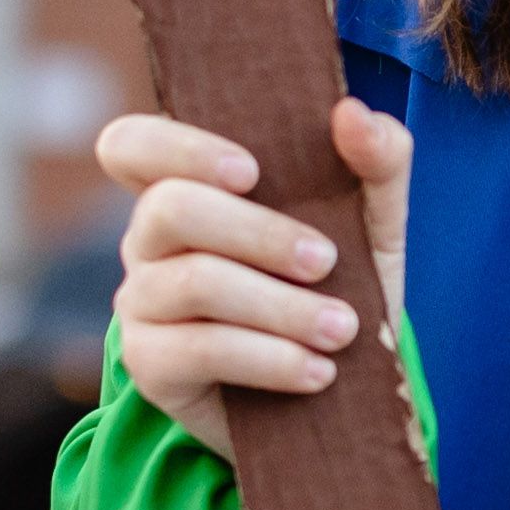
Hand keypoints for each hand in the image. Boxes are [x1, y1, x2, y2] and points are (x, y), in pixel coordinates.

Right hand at [99, 102, 411, 464]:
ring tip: (341, 330)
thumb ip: (377, 161)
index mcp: (188, 187)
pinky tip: (317, 371)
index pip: (131, 145)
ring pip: (193, 282)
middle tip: (326, 261)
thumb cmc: (340, 289)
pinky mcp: (150, 365)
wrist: (338, 396)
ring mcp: (142, 302)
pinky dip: (268, 359)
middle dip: (259, 233)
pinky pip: (198, 350)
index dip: (178, 147)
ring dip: (280, 307)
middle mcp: (149, 240)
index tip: (251, 171)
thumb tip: (352, 113)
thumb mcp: (373, 224)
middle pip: (170, 208)